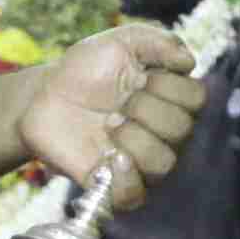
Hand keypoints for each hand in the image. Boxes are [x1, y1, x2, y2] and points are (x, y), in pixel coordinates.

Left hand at [26, 25, 201, 195]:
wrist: (43, 96)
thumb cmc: (86, 68)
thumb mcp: (121, 41)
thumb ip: (158, 41)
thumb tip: (189, 60)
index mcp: (170, 98)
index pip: (196, 98)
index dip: (168, 85)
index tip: (139, 76)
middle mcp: (162, 132)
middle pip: (181, 129)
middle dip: (145, 109)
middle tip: (117, 103)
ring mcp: (140, 161)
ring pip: (163, 163)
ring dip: (134, 140)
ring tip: (108, 126)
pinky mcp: (113, 184)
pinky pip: (135, 197)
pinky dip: (126, 179)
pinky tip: (108, 158)